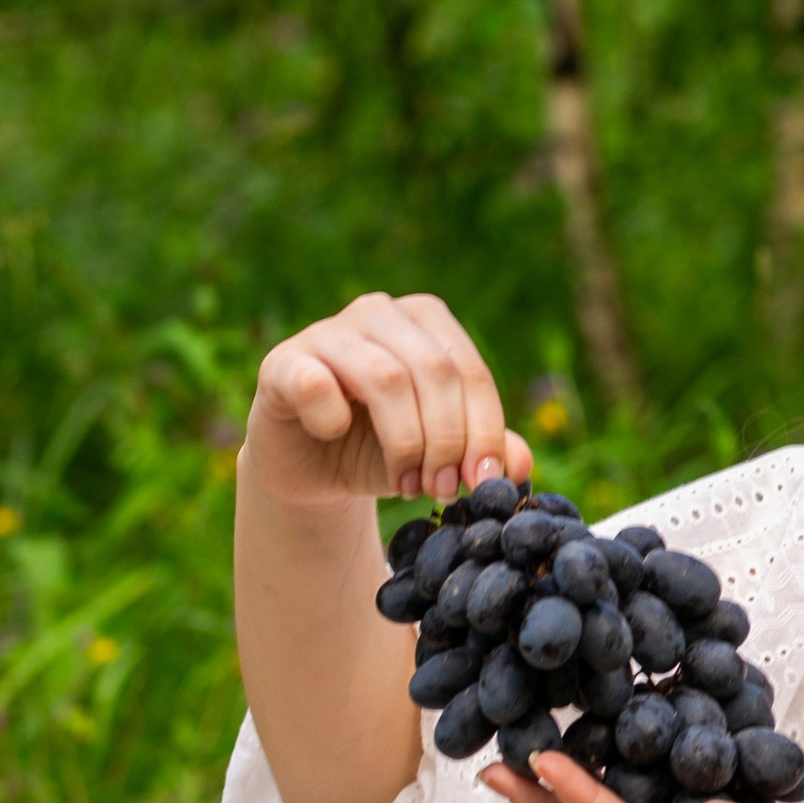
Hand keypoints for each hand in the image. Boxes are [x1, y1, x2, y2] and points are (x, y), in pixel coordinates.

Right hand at [245, 293, 536, 511]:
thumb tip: (521, 463)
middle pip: (435, 371)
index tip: (484, 483)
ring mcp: (327, 331)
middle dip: (447, 440)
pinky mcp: (282, 361)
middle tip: (442, 490)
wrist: (311, 469)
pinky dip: (333, 419)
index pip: (470, 371)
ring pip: (385, 377)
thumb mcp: (439, 452)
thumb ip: (482, 449)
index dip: (484, 431)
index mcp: (426, 319)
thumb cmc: (380, 449)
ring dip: (404, 442)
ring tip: (407, 485)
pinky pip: (316, 384)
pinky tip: (334, 437)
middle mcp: (380, 312)